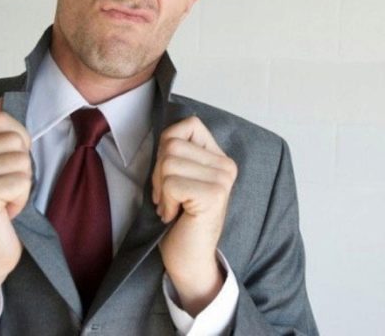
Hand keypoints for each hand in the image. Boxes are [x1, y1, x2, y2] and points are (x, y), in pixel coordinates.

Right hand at [0, 98, 31, 326]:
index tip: (4, 172)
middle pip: (17, 141)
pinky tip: (3, 212)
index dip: (19, 146)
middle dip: (21, 169)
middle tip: (3, 192)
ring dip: (21, 186)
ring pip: (21, 162)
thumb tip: (1, 101)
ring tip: (2, 202)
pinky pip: (21, 181)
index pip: (6, 121)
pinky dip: (20, 200)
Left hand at [152, 116, 237, 315]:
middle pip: (172, 143)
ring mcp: (222, 180)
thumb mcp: (179, 176)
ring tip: (171, 206)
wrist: (189, 260)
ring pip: (168, 162)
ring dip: (161, 188)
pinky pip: (171, 183)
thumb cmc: (180, 220)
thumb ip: (178, 153)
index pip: (189, 124)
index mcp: (219, 158)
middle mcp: (226, 166)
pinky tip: (175, 216)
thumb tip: (164, 135)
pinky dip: (166, 201)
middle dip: (158, 171)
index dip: (167, 145)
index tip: (169, 174)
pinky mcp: (213, 195)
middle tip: (167, 197)